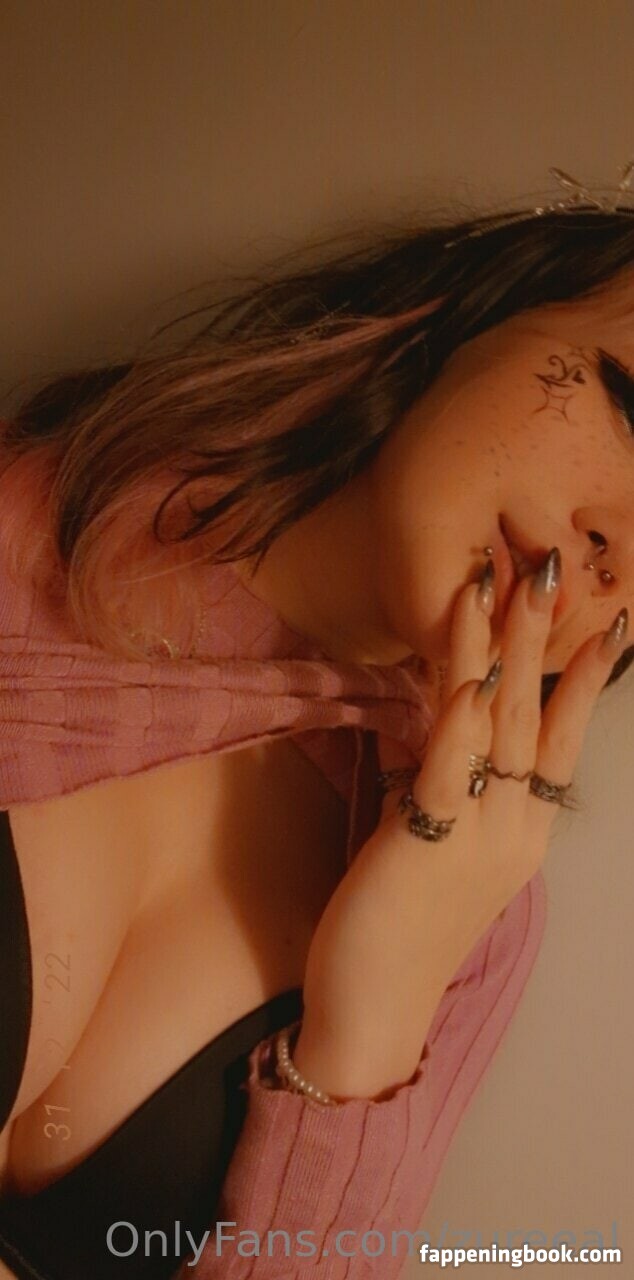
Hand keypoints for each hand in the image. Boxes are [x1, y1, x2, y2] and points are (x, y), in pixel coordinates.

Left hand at [294, 551, 628, 1097]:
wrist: (374, 1013)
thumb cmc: (404, 927)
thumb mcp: (442, 847)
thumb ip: (453, 787)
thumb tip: (444, 724)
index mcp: (524, 831)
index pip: (560, 740)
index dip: (581, 679)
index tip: (605, 623)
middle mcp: (515, 830)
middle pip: (531, 717)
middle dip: (537, 638)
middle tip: (544, 569)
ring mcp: (477, 839)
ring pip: (494, 730)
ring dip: (496, 654)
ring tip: (499, 590)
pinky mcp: (423, 847)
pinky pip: (449, 774)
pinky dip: (459, 724)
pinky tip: (467, 680)